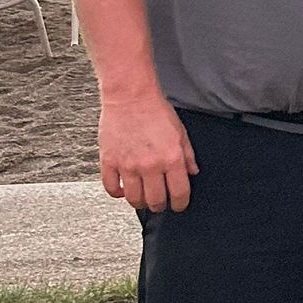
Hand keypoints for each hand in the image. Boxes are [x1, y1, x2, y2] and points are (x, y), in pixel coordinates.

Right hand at [99, 93, 197, 211]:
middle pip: (156, 200)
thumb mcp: (181, 133)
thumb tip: (192, 173)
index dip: (181, 204)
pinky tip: (124, 189)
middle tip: (161, 203)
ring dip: (140, 202)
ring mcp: (128, 165)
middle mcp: (150, 165)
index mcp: (171, 159)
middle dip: (160, 206)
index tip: (179, 205)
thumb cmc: (155, 111)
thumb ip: (188, 156)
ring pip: (134, 198)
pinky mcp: (109, 162)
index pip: (179, 193)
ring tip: (143, 198)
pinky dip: (118, 193)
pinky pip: (112, 188)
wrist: (130, 96)